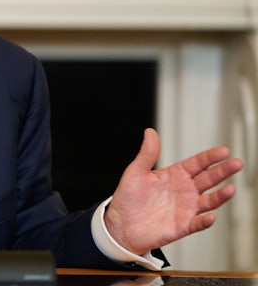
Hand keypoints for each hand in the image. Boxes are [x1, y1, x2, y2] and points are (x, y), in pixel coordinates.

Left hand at [104, 128, 243, 254]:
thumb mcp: (135, 172)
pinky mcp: (182, 226)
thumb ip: (147, 153)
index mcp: (175, 175)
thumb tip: (150, 132)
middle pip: (209, 179)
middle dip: (223, 171)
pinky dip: (205, 221)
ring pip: (209, 201)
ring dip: (220, 196)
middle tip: (236, 164)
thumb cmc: (128, 198)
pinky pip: (197, 223)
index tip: (223, 151)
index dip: (210, 157)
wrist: (121, 224)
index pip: (197, 163)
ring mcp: (186, 208)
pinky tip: (210, 216)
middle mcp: (184, 191)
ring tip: (230, 189)